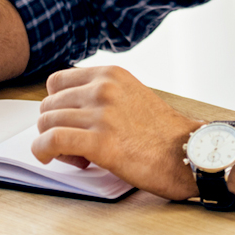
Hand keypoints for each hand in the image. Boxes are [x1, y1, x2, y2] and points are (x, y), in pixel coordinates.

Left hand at [31, 66, 202, 200]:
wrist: (191, 154)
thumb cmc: (163, 134)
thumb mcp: (131, 96)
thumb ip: (101, 96)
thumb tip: (66, 111)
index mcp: (111, 74)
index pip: (56, 82)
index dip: (57, 106)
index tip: (70, 123)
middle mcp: (103, 88)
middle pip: (48, 104)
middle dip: (55, 127)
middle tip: (75, 146)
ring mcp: (101, 114)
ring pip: (46, 122)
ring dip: (52, 143)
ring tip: (77, 155)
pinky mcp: (100, 142)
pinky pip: (51, 140)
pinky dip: (42, 151)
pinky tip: (52, 159)